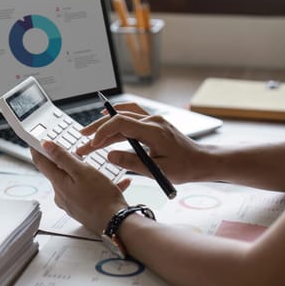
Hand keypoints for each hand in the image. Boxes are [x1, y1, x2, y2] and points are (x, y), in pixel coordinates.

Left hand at [31, 140, 129, 234]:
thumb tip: (45, 145)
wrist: (116, 224)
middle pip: (58, 173)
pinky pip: (87, 194)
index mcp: (59, 184)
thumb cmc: (100, 198)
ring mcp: (71, 204)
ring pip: (74, 183)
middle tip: (78, 154)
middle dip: (67, 162)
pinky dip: (98, 187)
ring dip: (85, 174)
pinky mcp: (82, 210)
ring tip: (101, 172)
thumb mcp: (82, 171)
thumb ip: (62, 157)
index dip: (38, 150)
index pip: (42, 163)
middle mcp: (61, 195)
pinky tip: (116, 184)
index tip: (36, 142)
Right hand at [76, 102, 208, 183]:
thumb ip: (131, 163)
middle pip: (118, 118)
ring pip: (123, 117)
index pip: (121, 123)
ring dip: (105, 124)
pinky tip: (107, 117)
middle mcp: (152, 121)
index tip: (92, 144)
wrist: (202, 161)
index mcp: (153, 131)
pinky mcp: (154, 124)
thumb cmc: (184, 168)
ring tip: (89, 134)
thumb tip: (109, 156)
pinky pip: (132, 114)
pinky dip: (118, 115)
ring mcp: (153, 120)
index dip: (103, 131)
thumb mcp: (157, 171)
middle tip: (82, 140)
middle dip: (98, 129)